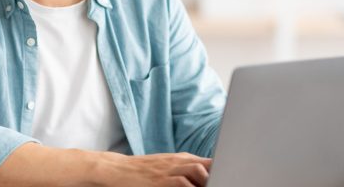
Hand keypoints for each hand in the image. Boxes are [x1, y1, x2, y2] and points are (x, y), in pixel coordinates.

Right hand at [96, 151, 211, 186]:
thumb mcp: (166, 165)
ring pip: (199, 172)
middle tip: (219, 183)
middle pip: (208, 166)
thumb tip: (205, 175)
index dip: (222, 170)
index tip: (227, 177)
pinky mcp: (160, 181)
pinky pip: (182, 184)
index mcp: (182, 159)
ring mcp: (169, 172)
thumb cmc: (142, 171)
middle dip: (216, 177)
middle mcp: (178, 163)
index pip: (210, 162)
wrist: (116, 169)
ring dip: (205, 182)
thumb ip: (186, 169)